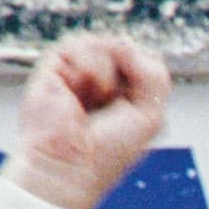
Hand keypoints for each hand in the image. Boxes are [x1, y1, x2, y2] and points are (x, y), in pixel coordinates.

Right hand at [0, 36, 169, 208]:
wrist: (71, 164)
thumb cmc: (110, 151)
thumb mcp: (151, 115)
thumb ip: (154, 75)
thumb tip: (125, 45)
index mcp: (125, 91)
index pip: (142, 57)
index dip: (143, 70)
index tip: (136, 99)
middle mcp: (101, 79)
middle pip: (124, 47)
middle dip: (127, 71)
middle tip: (113, 100)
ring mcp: (77, 71)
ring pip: (103, 44)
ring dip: (106, 73)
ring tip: (96, 99)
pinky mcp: (54, 66)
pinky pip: (80, 45)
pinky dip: (89, 69)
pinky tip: (81, 91)